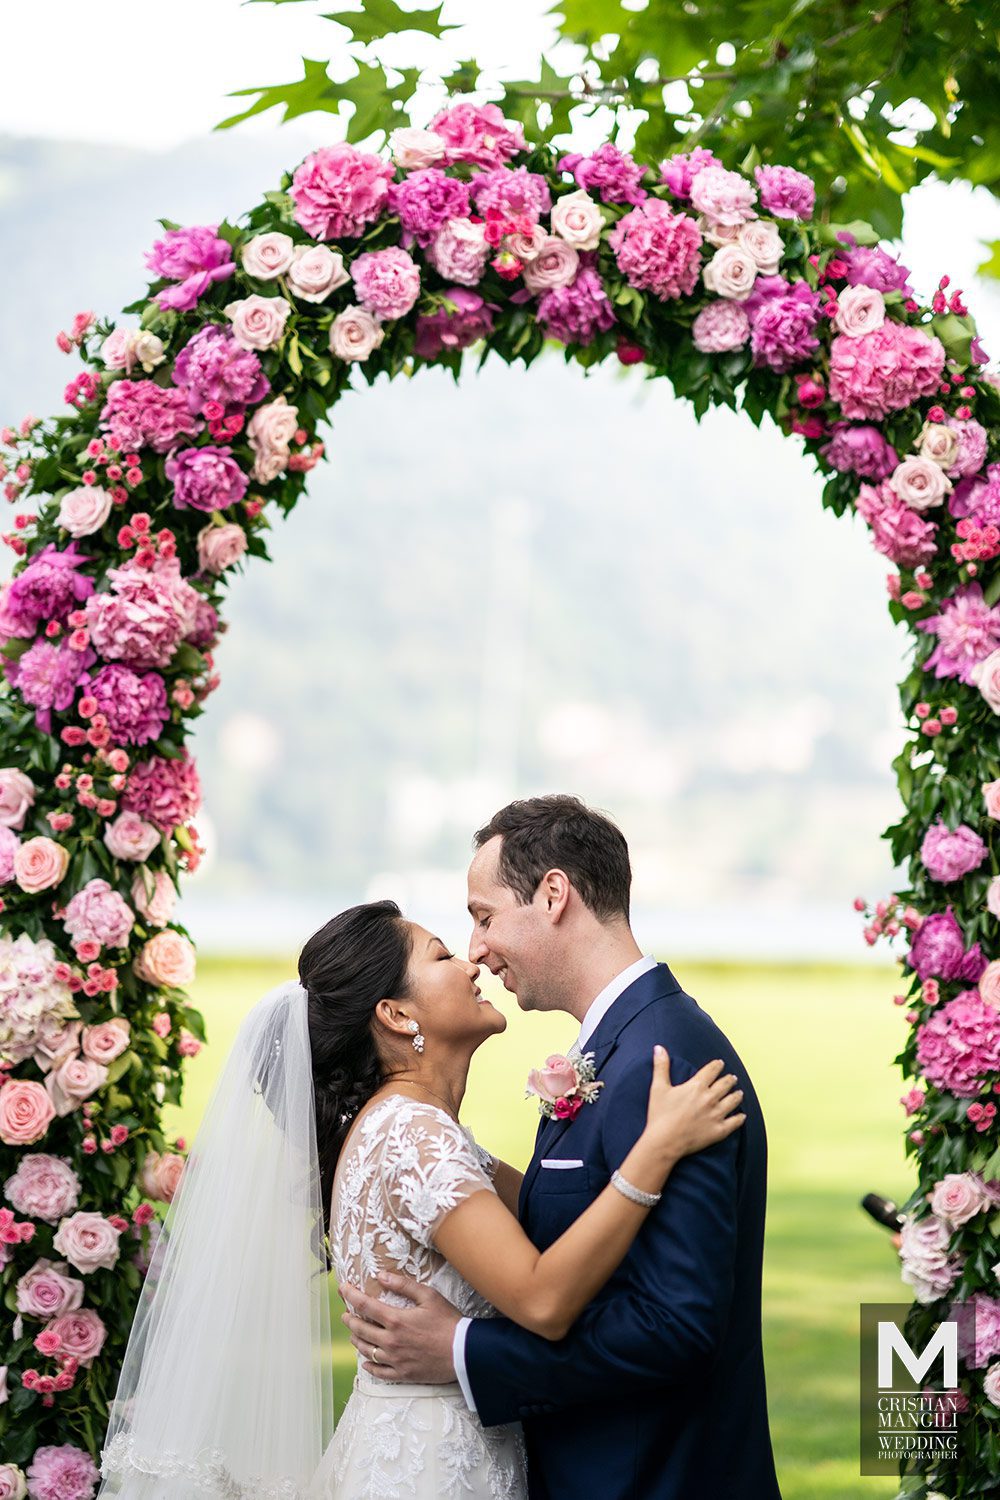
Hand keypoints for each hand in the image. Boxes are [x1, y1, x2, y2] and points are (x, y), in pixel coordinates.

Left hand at [339, 1271, 460, 1382]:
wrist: (463, 1352)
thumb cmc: (448, 1321)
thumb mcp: (429, 1296)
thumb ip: (403, 1285)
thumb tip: (381, 1276)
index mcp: (396, 1320)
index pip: (364, 1305)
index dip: (350, 1295)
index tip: (343, 1289)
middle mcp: (391, 1341)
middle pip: (360, 1329)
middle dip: (349, 1319)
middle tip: (345, 1313)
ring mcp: (395, 1359)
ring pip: (366, 1350)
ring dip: (356, 1340)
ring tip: (353, 1333)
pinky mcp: (402, 1373)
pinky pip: (378, 1372)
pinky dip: (368, 1366)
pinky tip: (365, 1361)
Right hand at [645, 1048, 745, 1160]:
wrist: (664, 1142)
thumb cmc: (659, 1115)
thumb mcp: (658, 1087)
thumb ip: (661, 1066)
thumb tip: (659, 1047)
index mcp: (696, 1086)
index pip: (711, 1071)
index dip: (717, 1065)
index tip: (720, 1063)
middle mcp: (710, 1098)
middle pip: (725, 1084)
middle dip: (729, 1079)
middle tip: (732, 1078)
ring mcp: (716, 1115)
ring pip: (732, 1101)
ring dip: (736, 1095)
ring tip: (739, 1093)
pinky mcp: (718, 1131)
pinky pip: (734, 1122)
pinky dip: (739, 1118)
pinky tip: (742, 1116)